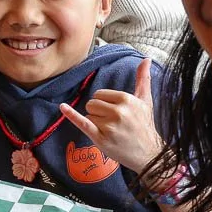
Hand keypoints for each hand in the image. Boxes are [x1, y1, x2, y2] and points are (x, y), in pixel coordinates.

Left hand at [58, 60, 162, 174]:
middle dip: (98, 112)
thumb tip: (146, 58)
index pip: (100, 94)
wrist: (148, 153)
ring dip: (96, 123)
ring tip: (111, 131)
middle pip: (92, 104)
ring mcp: (108, 126)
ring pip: (88, 115)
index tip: (115, 112)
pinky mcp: (101, 138)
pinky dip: (71, 114)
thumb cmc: (145, 125)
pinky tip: (62, 107)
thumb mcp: (145, 100)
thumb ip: (143, 78)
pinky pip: (82, 122)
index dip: (104, 103)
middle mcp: (118, 112)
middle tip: (113, 123)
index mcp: (127, 100)